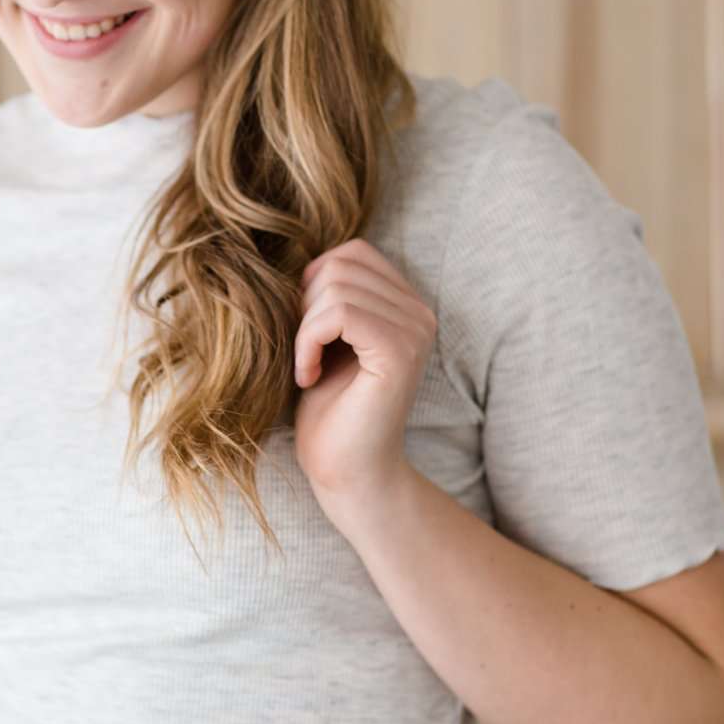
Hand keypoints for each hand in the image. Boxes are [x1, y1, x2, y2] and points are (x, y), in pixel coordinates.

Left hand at [293, 237, 436, 502]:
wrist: (346, 471)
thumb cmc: (329, 408)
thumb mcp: (326, 338)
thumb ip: (327, 294)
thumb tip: (301, 257)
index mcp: (407, 303)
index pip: (352, 253)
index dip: (313, 286)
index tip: (307, 335)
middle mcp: (421, 312)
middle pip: (341, 264)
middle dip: (305, 306)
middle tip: (304, 353)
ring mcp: (415, 330)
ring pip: (337, 286)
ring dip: (304, 328)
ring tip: (308, 367)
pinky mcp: (399, 351)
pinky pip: (338, 313)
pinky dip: (307, 342)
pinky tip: (308, 376)